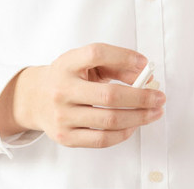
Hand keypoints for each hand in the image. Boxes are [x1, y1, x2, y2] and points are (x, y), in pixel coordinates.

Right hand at [0, 43, 164, 147]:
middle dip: (141, 97)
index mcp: (67, 64)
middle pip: (109, 95)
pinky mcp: (65, 137)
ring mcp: (62, 116)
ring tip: (154, 112)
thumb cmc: (67, 77)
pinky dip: (123, 133)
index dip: (125, 57)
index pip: (97, 54)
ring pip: (109, 121)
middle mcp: (62, 90)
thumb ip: (115, 64)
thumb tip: (145, 76)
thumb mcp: (84, 62)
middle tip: (159, 97)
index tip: (145, 63)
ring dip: (139, 117)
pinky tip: (134, 125)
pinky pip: (101, 139)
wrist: (34, 98)